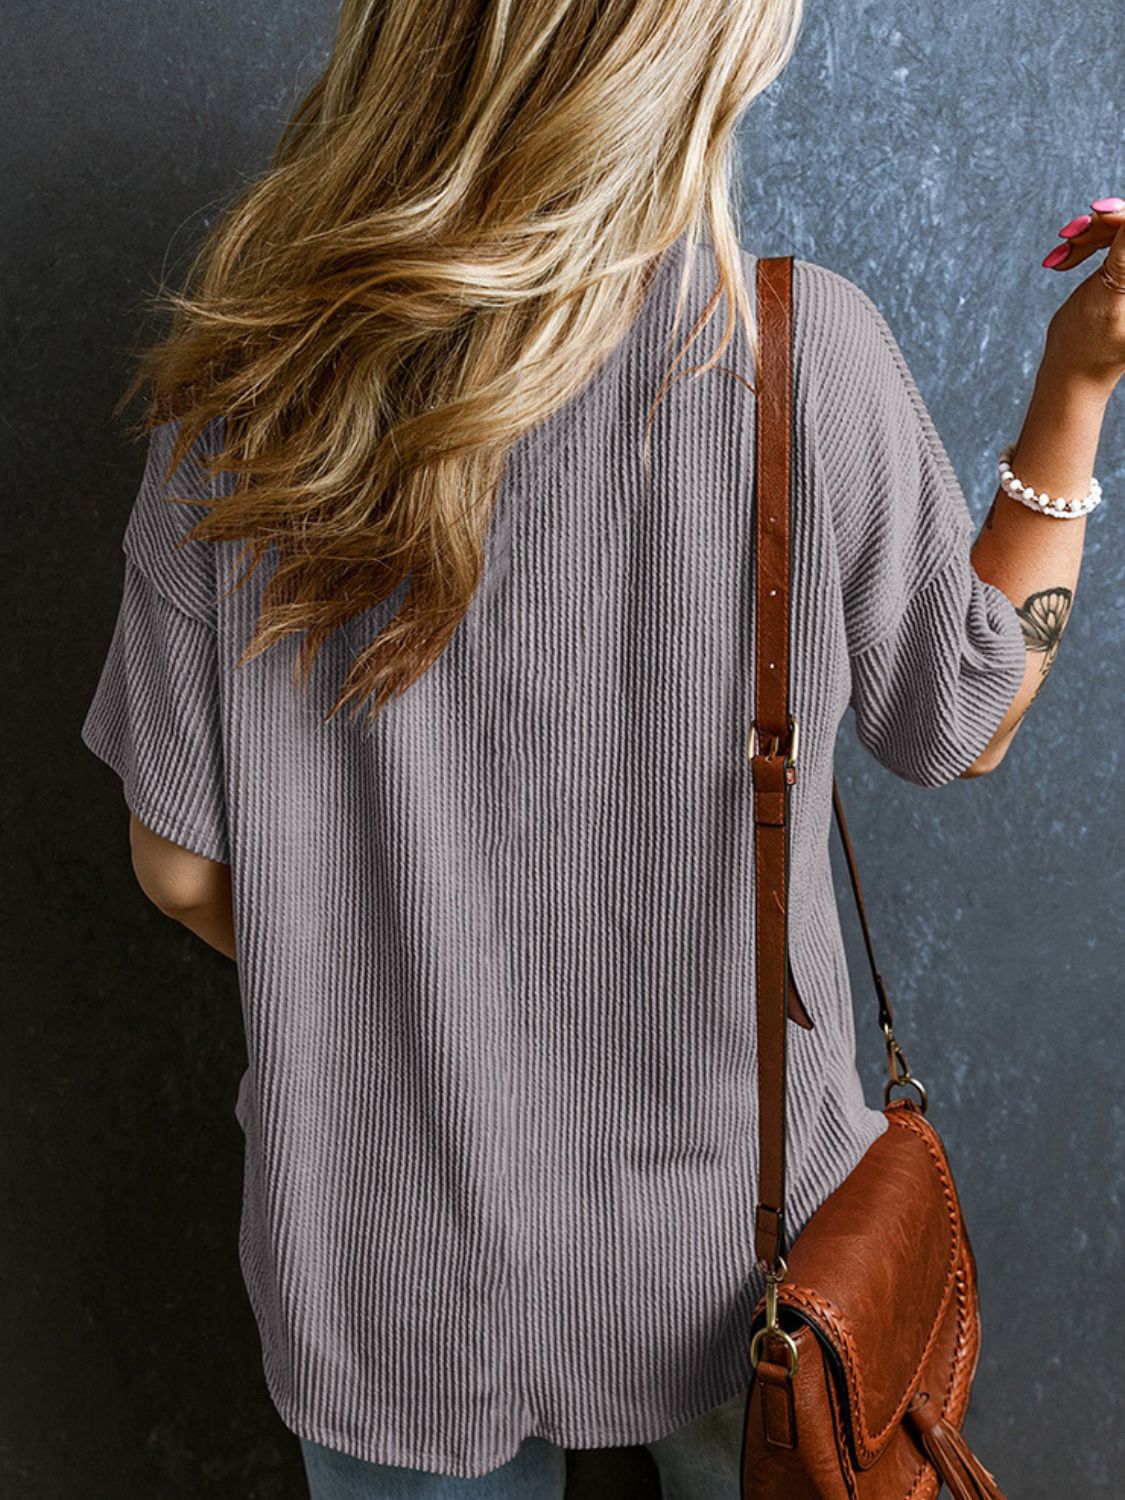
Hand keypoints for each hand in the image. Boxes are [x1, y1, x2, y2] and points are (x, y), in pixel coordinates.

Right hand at [1041, 197, 1124, 390]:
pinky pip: (1108, 240)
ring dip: (1086, 236)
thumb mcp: (1110, 295)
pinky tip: (1062, 257)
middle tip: (1068, 237)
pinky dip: (1083, 245)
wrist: (1073, 369)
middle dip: (1100, 226)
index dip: (1122, 216)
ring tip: (1060, 255)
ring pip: (1118, 228)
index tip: (1096, 212)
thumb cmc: (1091, 344)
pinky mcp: (1124, 269)